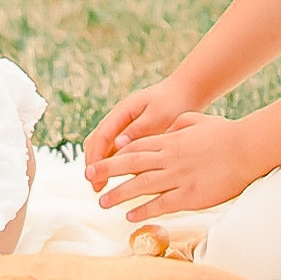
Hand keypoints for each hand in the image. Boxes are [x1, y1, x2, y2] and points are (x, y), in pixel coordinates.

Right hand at [82, 77, 202, 175]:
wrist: (186, 92)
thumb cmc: (174, 102)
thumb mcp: (158, 115)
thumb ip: (139, 130)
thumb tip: (117, 145)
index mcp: (122, 111)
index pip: (100, 136)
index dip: (95, 157)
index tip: (93, 176)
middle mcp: (119, 119)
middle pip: (96, 142)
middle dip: (94, 164)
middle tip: (96, 187)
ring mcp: (123, 125)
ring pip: (104, 147)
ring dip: (102, 165)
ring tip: (103, 187)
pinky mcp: (132, 133)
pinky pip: (116, 149)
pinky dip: (113, 163)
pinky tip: (119, 178)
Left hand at [88, 114, 257, 220]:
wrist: (248, 149)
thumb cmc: (228, 134)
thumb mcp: (200, 121)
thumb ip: (182, 124)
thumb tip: (171, 127)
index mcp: (171, 140)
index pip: (136, 147)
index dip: (117, 155)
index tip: (102, 161)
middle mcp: (170, 158)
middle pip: (130, 164)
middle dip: (106, 171)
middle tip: (88, 178)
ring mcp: (178, 177)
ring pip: (140, 186)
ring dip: (119, 194)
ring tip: (103, 202)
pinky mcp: (189, 195)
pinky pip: (160, 204)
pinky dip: (142, 210)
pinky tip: (129, 216)